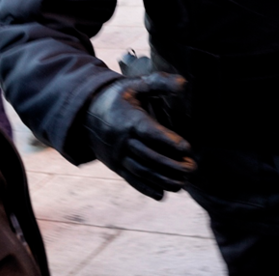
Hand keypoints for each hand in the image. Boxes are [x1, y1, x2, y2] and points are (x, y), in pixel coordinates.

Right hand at [86, 74, 194, 199]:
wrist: (86, 114)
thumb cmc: (119, 98)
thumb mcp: (136, 85)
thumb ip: (159, 83)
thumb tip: (183, 83)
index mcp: (128, 120)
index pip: (149, 132)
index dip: (168, 140)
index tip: (187, 148)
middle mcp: (122, 140)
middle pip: (148, 155)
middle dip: (171, 164)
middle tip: (192, 168)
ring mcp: (117, 156)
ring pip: (141, 170)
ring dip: (162, 179)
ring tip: (183, 183)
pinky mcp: (115, 166)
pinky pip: (130, 179)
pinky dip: (145, 188)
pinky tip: (162, 195)